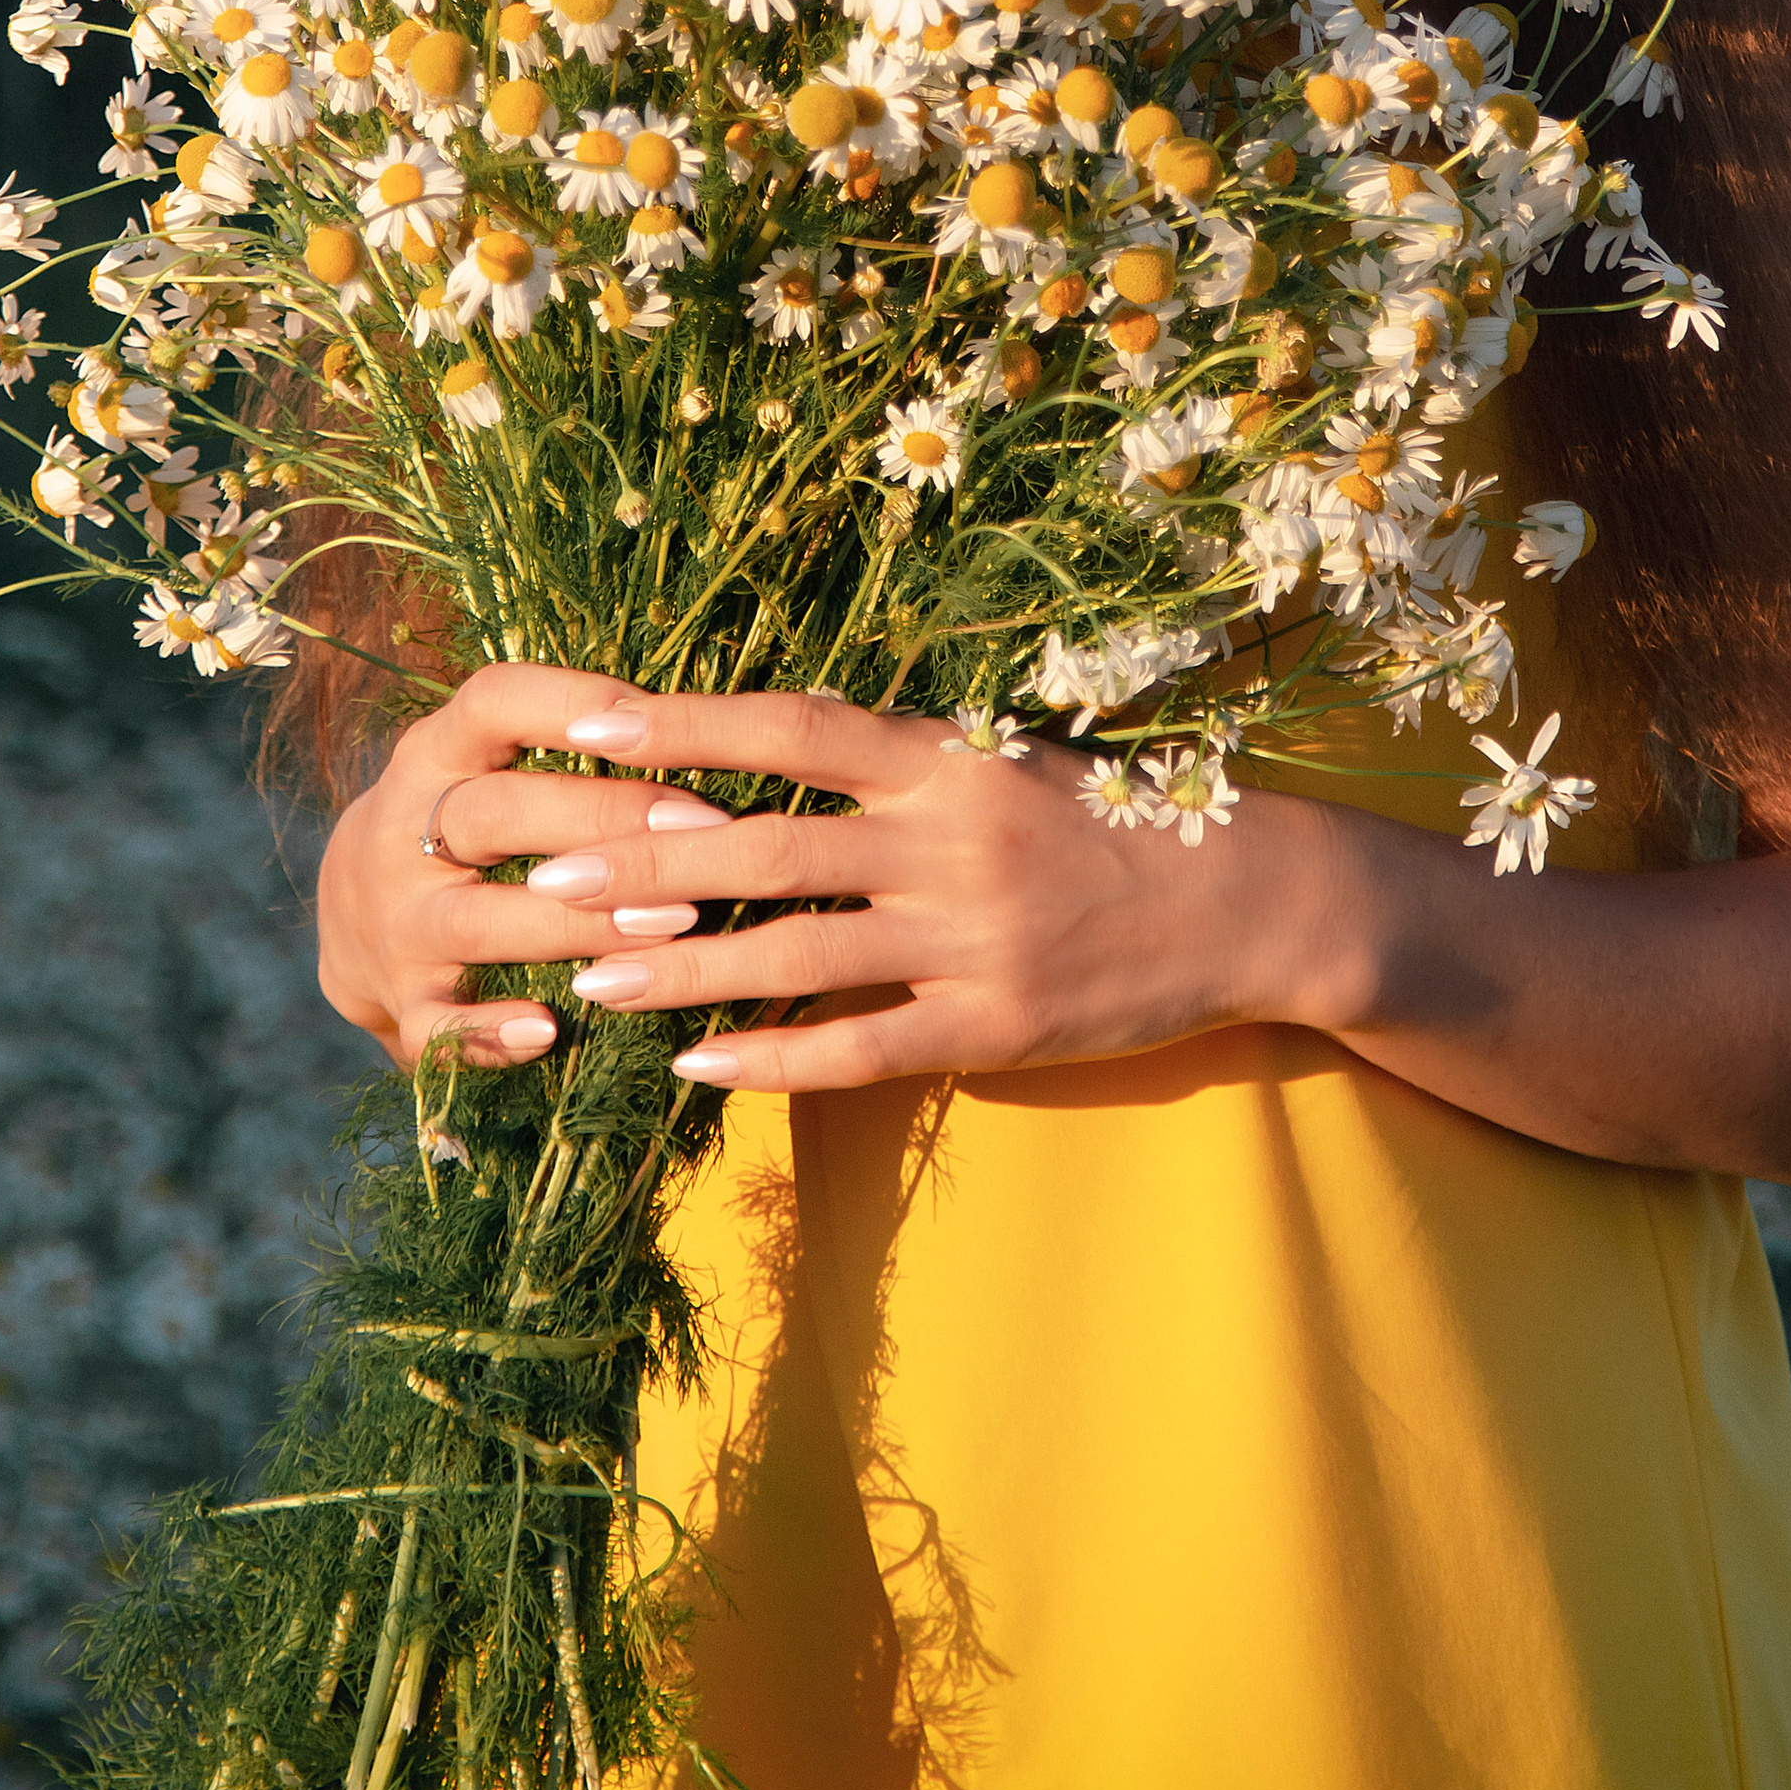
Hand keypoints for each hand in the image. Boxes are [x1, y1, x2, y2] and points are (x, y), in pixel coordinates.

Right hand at [312, 660, 735, 1071]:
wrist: (351, 914)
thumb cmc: (474, 822)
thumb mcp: (491, 761)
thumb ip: (572, 744)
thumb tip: (716, 722)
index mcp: (436, 752)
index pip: (492, 702)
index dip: (573, 701)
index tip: (659, 716)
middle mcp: (401, 829)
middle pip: (495, 813)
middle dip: (605, 818)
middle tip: (707, 829)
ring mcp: (395, 922)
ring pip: (476, 920)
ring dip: (577, 925)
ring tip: (674, 926)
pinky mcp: (398, 1003)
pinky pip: (438, 1025)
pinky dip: (489, 1033)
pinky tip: (550, 1031)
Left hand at [482, 676, 1343, 1093]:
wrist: (1245, 900)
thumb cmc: (1110, 817)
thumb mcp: (1007, 759)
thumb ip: (898, 762)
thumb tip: (768, 748)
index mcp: (947, 758)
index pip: (790, 730)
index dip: (684, 724)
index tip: (585, 721)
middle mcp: (949, 840)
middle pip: (766, 847)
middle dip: (644, 863)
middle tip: (545, 870)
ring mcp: (970, 939)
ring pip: (792, 958)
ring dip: (679, 973)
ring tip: (585, 981)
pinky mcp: (993, 1027)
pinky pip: (859, 1048)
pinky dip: (772, 1057)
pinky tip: (698, 1067)